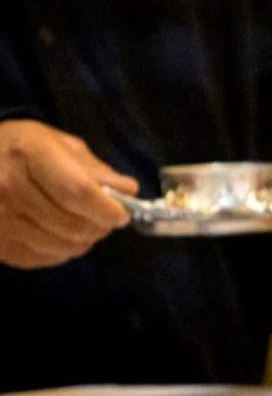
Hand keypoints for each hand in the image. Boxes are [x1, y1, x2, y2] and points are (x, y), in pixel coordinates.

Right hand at [0, 119, 137, 268]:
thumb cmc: (19, 148)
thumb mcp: (58, 144)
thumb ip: (94, 169)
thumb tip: (128, 190)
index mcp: (31, 155)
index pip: (77, 192)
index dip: (106, 209)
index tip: (123, 214)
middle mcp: (9, 189)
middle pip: (71, 225)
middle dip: (101, 227)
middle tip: (109, 220)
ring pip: (60, 246)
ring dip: (84, 241)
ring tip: (88, 226)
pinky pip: (41, 258)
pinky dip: (62, 251)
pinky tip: (63, 235)